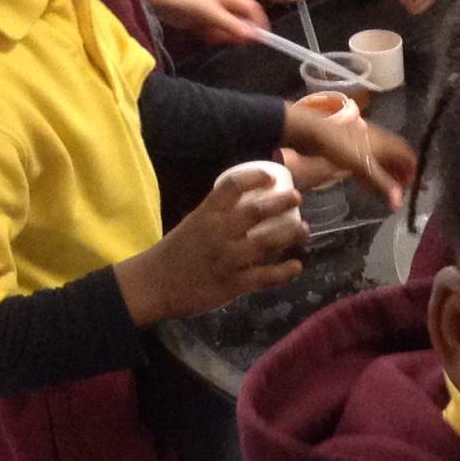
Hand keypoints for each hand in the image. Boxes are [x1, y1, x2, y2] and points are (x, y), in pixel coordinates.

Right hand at [116, 165, 304, 326]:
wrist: (155, 284)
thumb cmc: (176, 253)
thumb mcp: (193, 224)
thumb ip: (217, 216)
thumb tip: (243, 205)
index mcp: (206, 214)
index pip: (232, 186)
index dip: (254, 177)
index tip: (272, 176)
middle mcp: (218, 233)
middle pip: (255, 212)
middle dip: (280, 202)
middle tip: (297, 197)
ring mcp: (227, 259)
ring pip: (265, 243)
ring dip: (288, 234)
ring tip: (304, 228)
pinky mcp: (232, 284)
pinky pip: (264, 277)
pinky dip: (283, 272)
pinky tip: (297, 266)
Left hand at [141, 0, 268, 41]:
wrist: (161, 1)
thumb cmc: (188, 2)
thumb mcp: (212, 15)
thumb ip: (233, 26)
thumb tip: (254, 36)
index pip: (252, 8)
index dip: (259, 22)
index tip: (261, 40)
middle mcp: (226, 2)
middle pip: (242, 22)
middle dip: (235, 33)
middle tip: (224, 38)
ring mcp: (216, 11)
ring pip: (230, 30)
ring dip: (221, 35)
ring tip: (207, 33)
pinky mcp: (207, 20)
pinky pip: (218, 32)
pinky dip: (212, 35)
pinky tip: (201, 32)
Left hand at [281, 104, 415, 208]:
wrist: (311, 132)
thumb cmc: (339, 146)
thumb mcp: (363, 167)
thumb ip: (382, 184)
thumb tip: (399, 204)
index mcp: (384, 142)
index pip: (407, 154)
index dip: (414, 168)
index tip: (417, 184)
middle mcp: (377, 141)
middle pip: (396, 157)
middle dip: (403, 172)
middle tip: (406, 189)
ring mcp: (364, 144)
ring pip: (383, 160)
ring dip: (389, 173)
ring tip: (393, 189)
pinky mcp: (351, 150)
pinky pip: (369, 162)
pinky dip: (375, 173)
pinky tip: (372, 182)